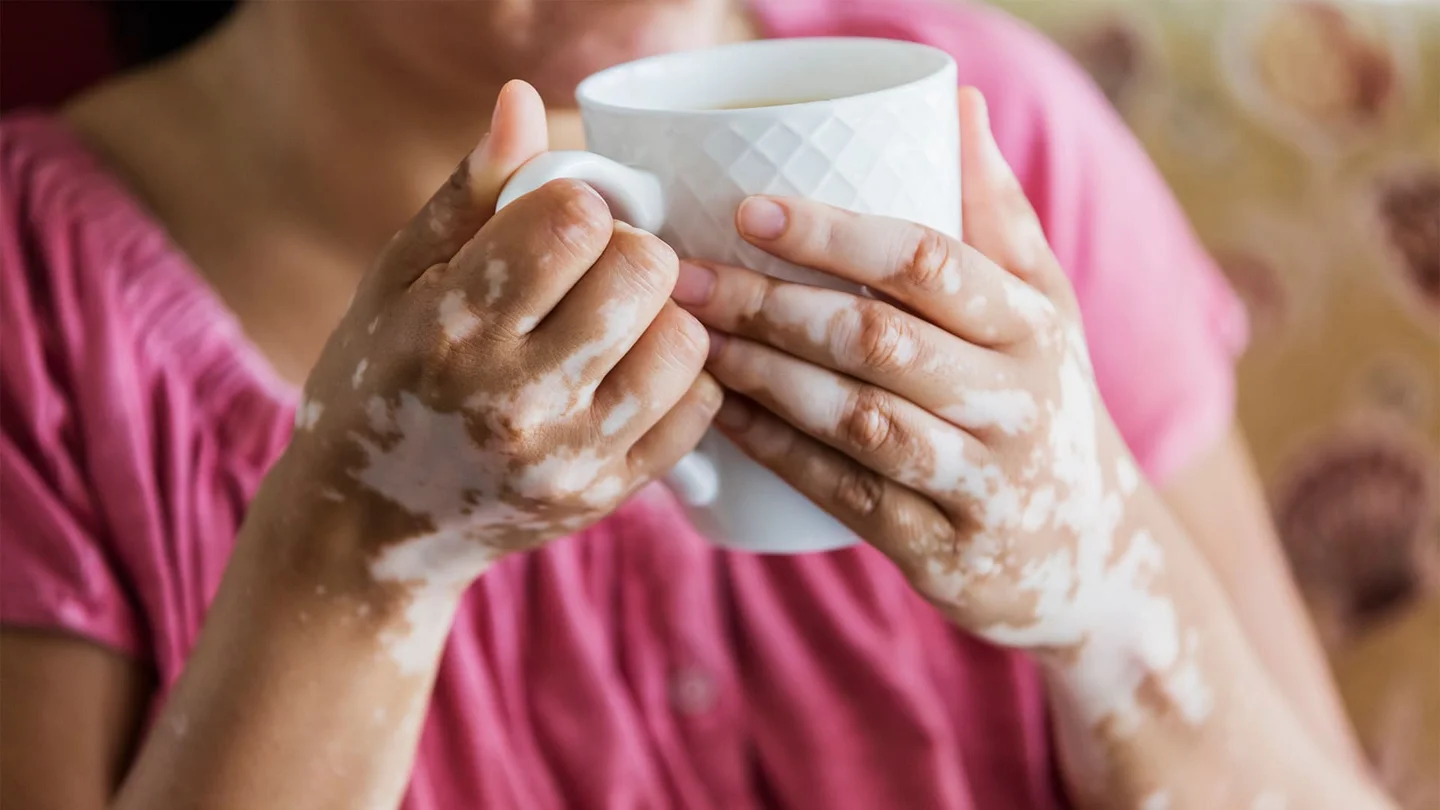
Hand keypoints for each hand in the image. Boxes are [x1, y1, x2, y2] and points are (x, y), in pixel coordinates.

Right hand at [264, 81, 718, 620]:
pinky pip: (699, 406)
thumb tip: (525, 101)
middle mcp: (515, 397)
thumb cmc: (377, 381)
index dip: (579, 205)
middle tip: (594, 272)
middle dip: (628, 251)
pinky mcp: (607, 496)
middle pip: (643, 272)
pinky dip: (679, 376)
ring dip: (661, 313)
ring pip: (685, 339)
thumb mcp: (397, 279)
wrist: (370, 530)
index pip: (574, 221)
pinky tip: (629, 372)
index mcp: (451, 326)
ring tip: (614, 323)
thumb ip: (469, 192)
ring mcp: (568, 456)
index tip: (557, 226)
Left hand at [675, 89, 1161, 660]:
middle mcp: (1013, 403)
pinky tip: (723, 413)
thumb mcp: (1046, 307)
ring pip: (855, 420)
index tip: (750, 210)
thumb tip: (958, 103)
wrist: (1091, 556)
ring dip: (764, 376)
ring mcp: (979, 484)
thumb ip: (997, 211)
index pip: (928, 262)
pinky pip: (844, 495)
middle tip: (688, 278)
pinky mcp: (941, 552)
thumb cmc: (1046, 402)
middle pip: (876, 340)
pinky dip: (777, 451)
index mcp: (1031, 325)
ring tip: (697, 339)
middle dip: (770, 305)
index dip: (834, 234)